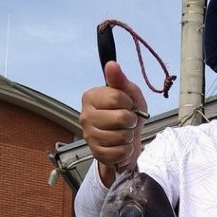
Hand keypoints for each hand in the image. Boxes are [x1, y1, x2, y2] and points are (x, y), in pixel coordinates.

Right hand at [79, 61, 148, 185]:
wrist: (128, 138)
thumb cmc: (128, 113)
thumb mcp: (130, 94)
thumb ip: (120, 80)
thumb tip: (112, 64)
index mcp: (91, 97)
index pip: (117, 97)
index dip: (129, 103)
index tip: (127, 105)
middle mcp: (85, 115)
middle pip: (121, 118)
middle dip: (131, 121)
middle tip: (127, 121)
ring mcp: (89, 135)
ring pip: (122, 137)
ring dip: (129, 136)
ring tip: (123, 132)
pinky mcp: (96, 152)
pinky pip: (120, 153)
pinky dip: (126, 150)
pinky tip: (121, 145)